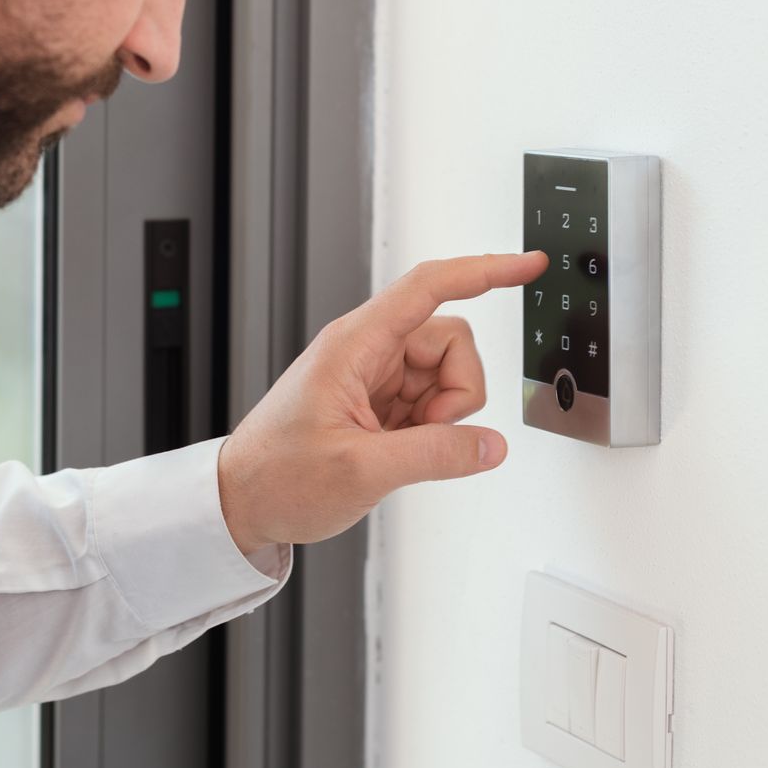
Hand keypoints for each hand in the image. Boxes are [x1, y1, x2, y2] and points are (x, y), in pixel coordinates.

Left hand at [216, 251, 547, 553]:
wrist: (241, 503)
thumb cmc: (277, 475)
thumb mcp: (360, 470)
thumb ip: (434, 455)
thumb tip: (490, 445)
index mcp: (354, 344)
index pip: (431, 286)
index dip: (484, 271)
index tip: (526, 264)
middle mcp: (366, 350)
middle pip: (451, 340)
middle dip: (458, 391)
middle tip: (425, 433)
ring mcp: (375, 376)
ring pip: (447, 374)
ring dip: (443, 415)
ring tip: (402, 447)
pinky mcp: (380, 402)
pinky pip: (432, 401)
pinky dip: (431, 429)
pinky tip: (399, 450)